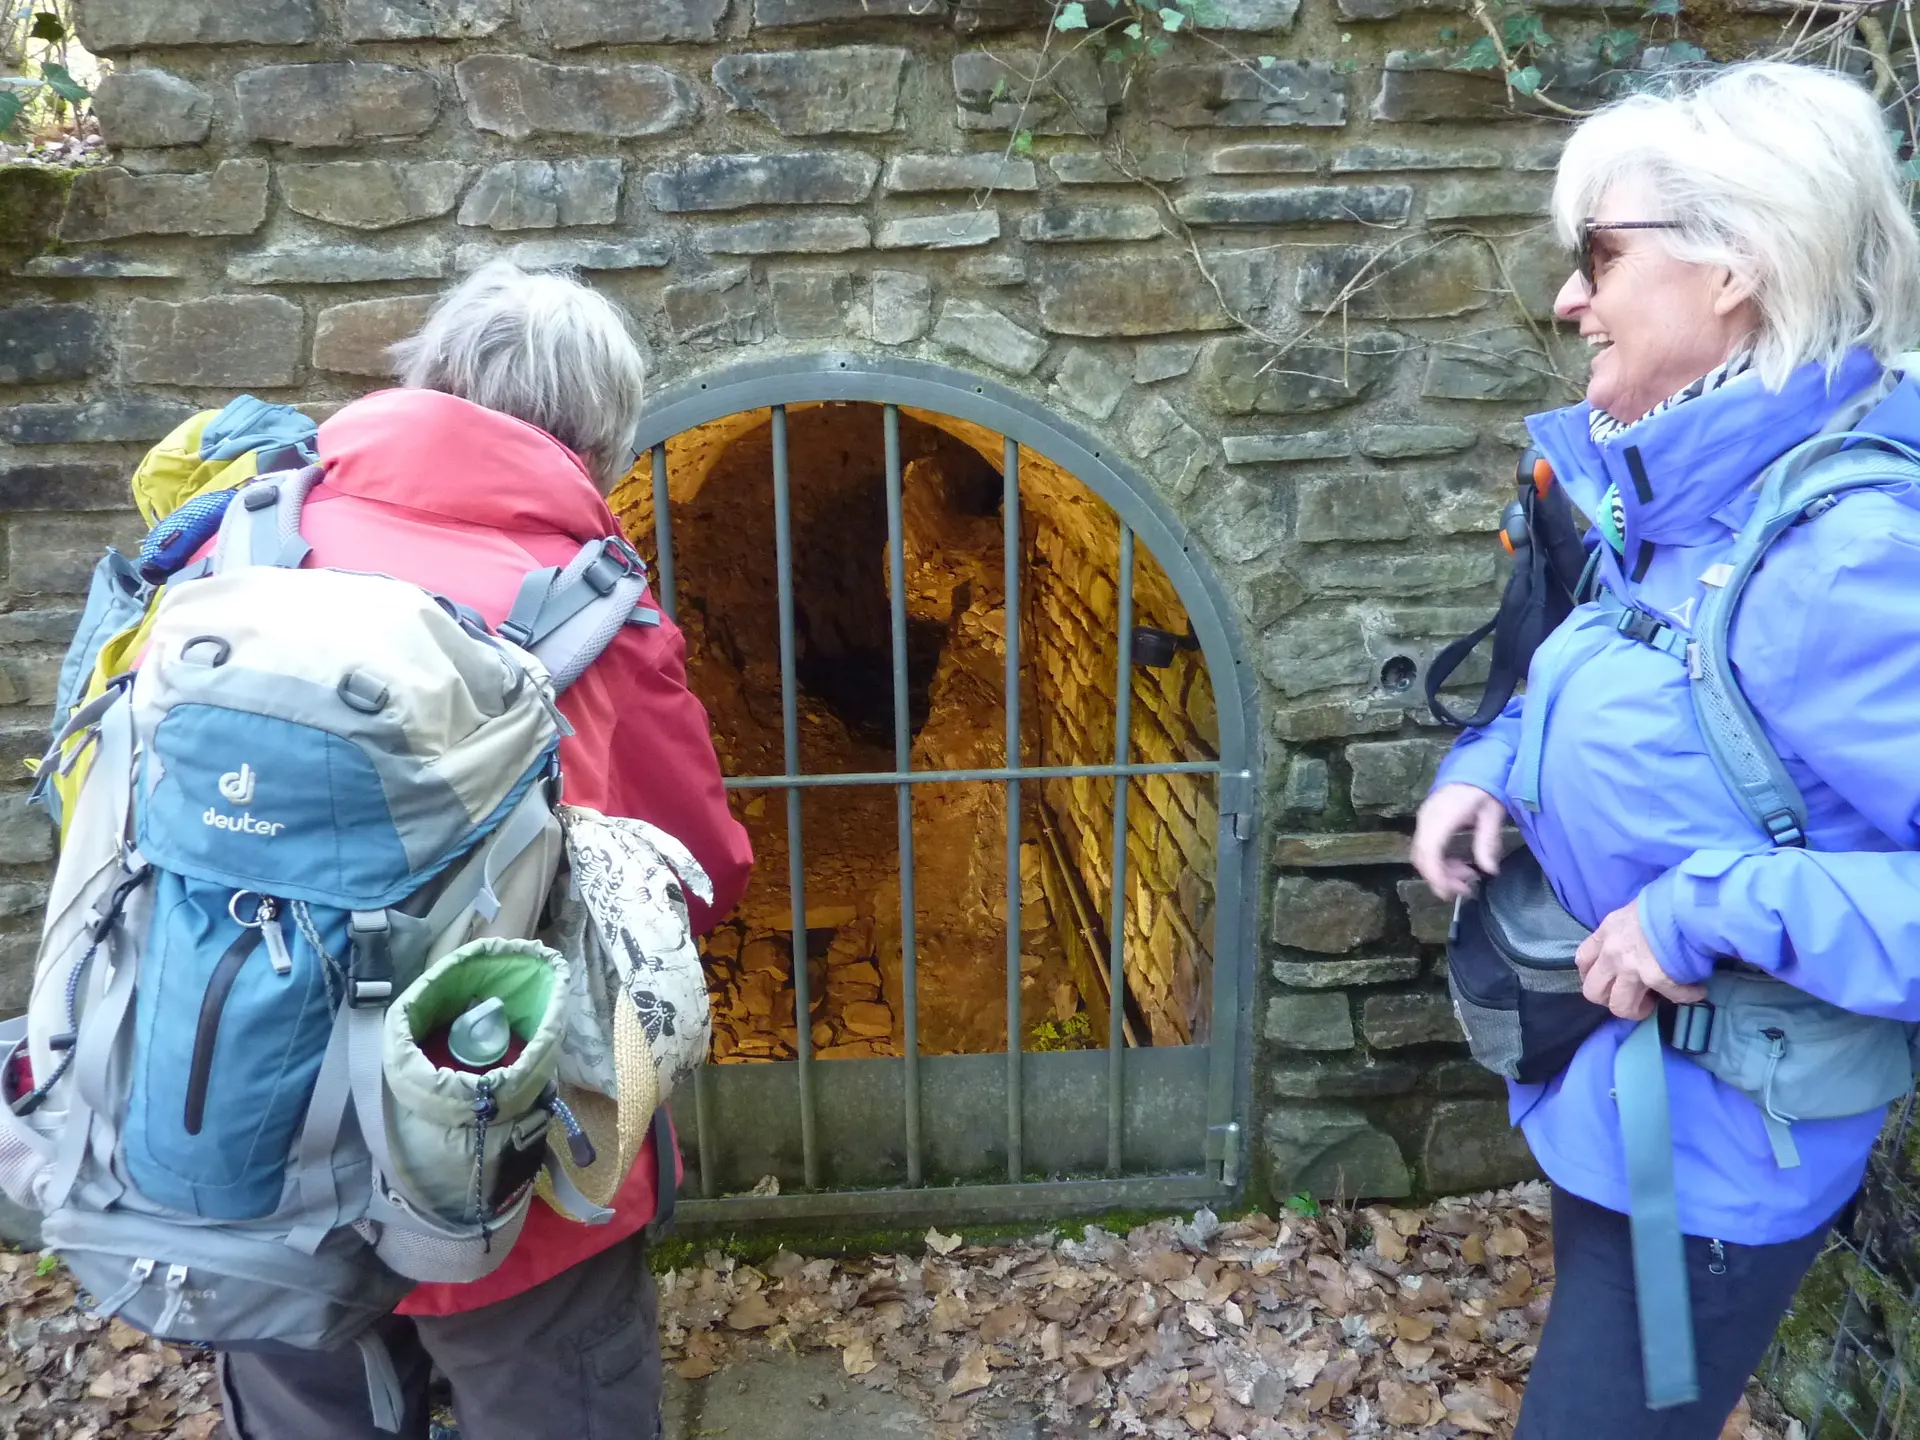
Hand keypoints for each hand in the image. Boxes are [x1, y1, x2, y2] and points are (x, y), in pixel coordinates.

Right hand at [1411, 783, 1507, 899]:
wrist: (1478, 762)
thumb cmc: (1486, 786)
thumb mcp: (1493, 813)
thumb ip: (1488, 841)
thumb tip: (1488, 870)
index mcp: (1443, 815)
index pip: (1430, 850)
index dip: (1436, 875)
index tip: (1451, 892)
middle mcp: (1428, 817)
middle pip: (1421, 856)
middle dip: (1440, 879)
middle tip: (1466, 889)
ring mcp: (1425, 818)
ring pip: (1421, 854)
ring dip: (1440, 871)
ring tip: (1467, 877)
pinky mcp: (1427, 820)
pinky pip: (1426, 846)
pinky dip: (1438, 862)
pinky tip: (1457, 865)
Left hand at [1575, 901, 1707, 1019]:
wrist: (1683, 901)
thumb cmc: (1663, 900)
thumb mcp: (1632, 911)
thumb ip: (1625, 930)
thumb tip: (1636, 943)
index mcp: (1606, 933)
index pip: (1582, 961)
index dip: (1591, 976)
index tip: (1607, 980)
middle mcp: (1612, 953)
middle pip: (1593, 992)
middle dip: (1609, 999)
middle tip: (1629, 995)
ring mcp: (1631, 969)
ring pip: (1620, 1007)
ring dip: (1637, 1010)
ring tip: (1652, 1002)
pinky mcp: (1656, 979)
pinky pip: (1672, 998)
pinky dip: (1686, 996)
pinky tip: (1695, 991)